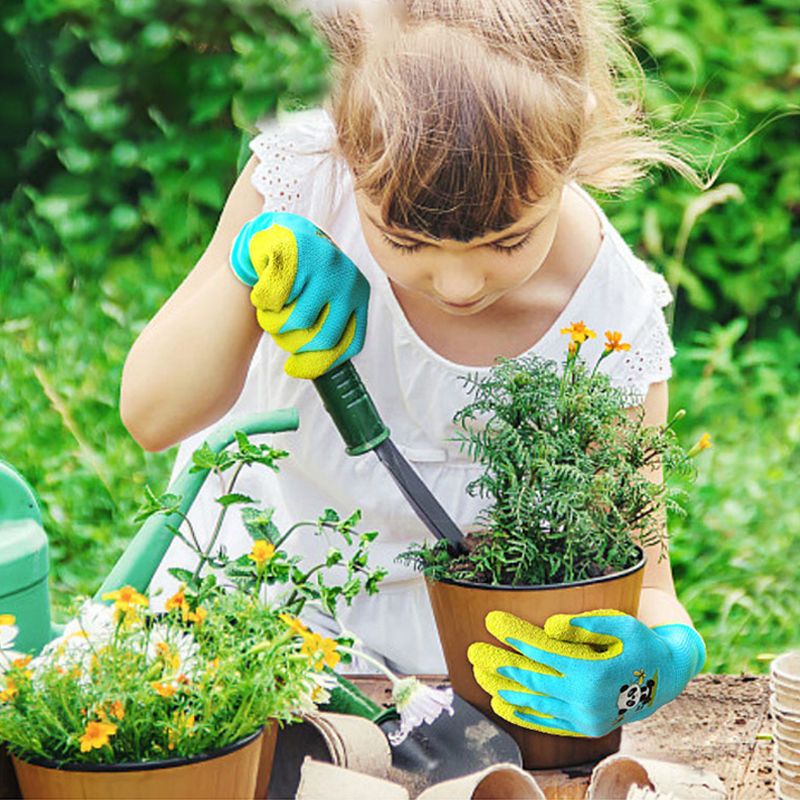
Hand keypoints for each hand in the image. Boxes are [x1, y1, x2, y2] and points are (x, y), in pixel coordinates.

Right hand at [230, 212, 369, 378]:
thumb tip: (321, 376)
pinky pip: (272, 300)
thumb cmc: (300, 279)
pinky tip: (263, 291)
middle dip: (292, 345)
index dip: (319, 364)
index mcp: (359, 294)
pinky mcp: (294, 252)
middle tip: (279, 337)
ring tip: (271, 311)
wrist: (277, 233)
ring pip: (295, 322)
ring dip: (273, 324)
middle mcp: (346, 278)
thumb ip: (328, 331)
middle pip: (321, 339)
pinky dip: (261, 302)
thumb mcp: (324, 302)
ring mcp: (322, 263)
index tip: (295, 369)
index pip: (349, 344)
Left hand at [468, 609, 705, 737]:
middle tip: (475, 652)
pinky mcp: (585, 727)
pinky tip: (504, 704)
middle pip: (533, 679)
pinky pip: (548, 721)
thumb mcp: (623, 625)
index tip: (493, 622)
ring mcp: (585, 716)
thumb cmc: (642, 643)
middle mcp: (587, 699)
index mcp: (594, 672)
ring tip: (480, 676)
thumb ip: (590, 623)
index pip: (544, 653)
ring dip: (505, 689)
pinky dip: (524, 713)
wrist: (666, 679)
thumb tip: (556, 624)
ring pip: (536, 703)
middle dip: (502, 664)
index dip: (516, 637)